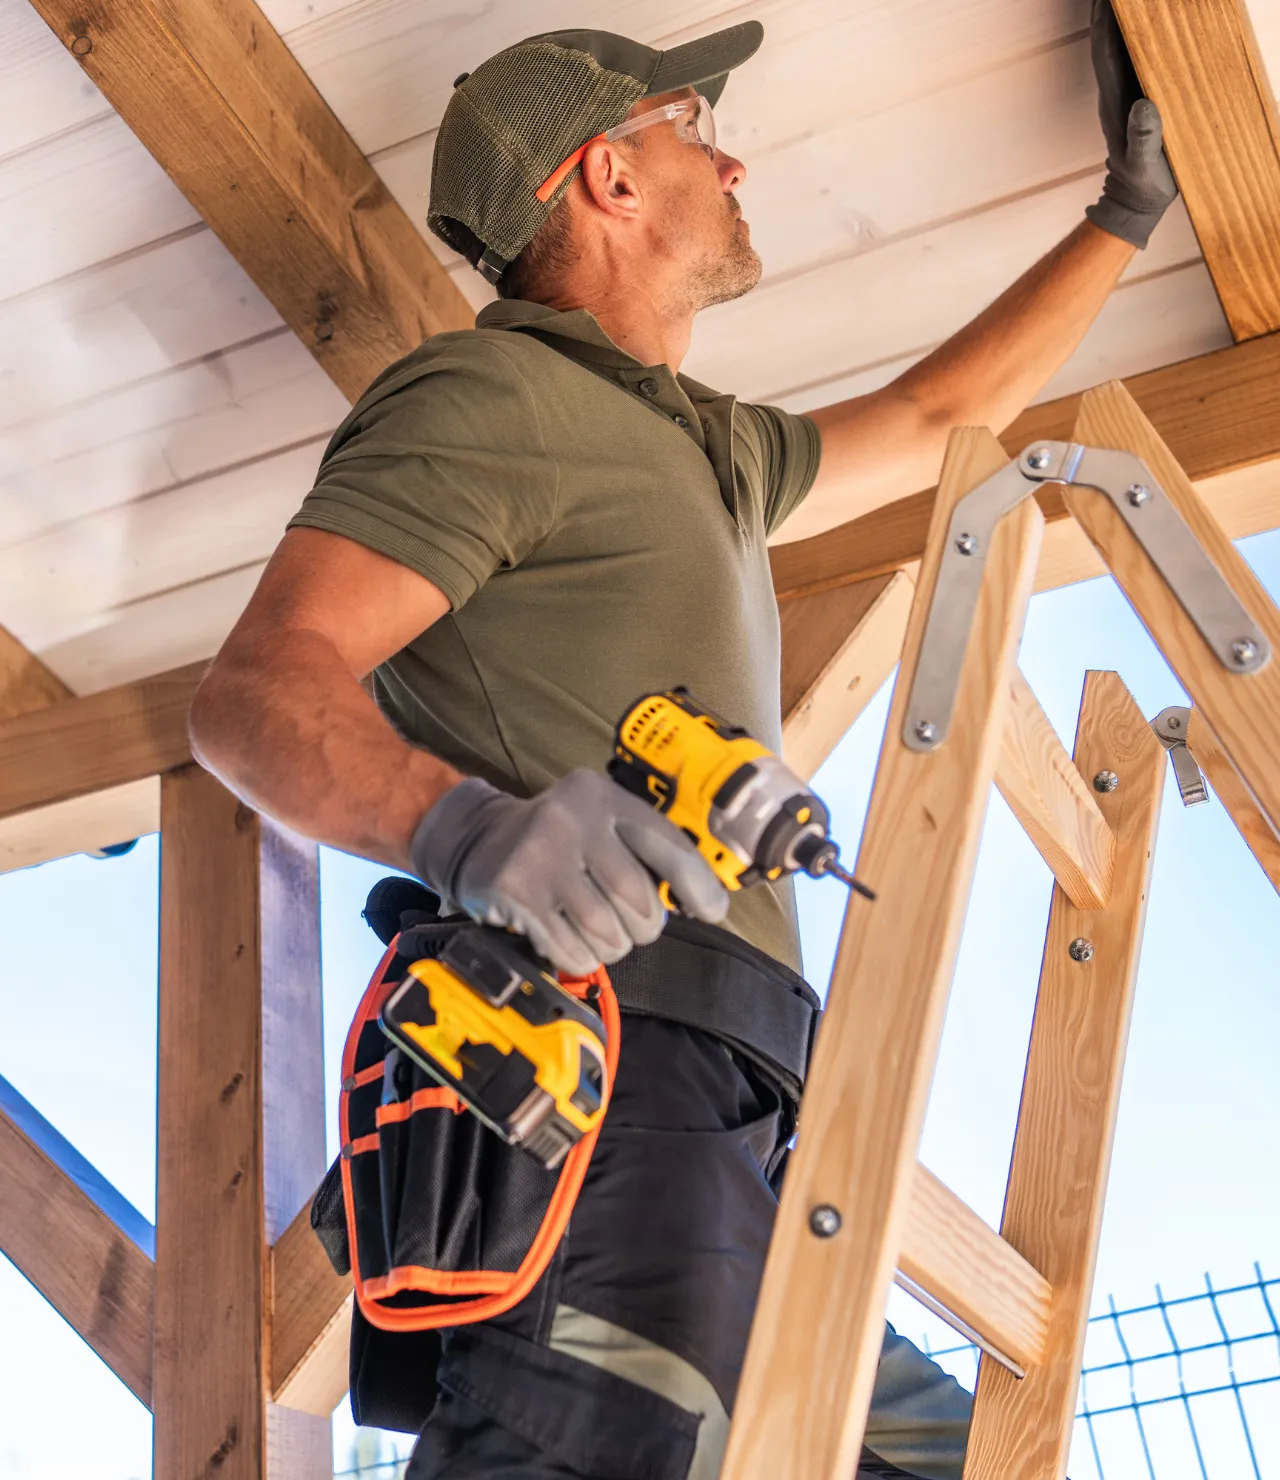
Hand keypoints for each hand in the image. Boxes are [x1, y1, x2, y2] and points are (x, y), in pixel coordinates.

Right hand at [410, 770, 729, 975]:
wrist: (476, 840)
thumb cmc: (558, 842)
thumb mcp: (600, 825)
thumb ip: (647, 852)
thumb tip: (707, 903)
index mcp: (602, 798)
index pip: (667, 845)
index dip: (697, 884)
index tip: (711, 911)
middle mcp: (572, 819)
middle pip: (638, 898)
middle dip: (643, 925)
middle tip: (630, 925)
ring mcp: (540, 856)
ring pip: (606, 930)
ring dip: (610, 945)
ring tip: (597, 934)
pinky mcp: (516, 893)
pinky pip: (571, 949)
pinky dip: (579, 957)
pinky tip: (568, 942)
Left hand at [1084, 0, 1177, 248]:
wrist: (1135, 201)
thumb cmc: (1141, 182)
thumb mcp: (1144, 162)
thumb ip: (1143, 136)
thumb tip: (1142, 105)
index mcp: (1114, 102)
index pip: (1107, 55)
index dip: (1106, 26)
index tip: (1106, 0)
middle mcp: (1115, 93)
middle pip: (1108, 44)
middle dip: (1107, 14)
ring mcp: (1124, 95)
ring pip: (1118, 49)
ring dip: (1118, 22)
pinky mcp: (1136, 99)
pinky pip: (1133, 61)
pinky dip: (1135, 39)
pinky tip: (1143, 24)